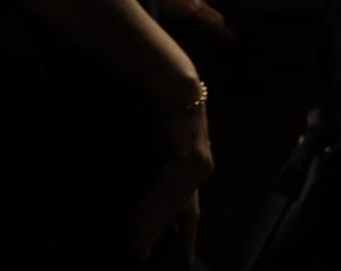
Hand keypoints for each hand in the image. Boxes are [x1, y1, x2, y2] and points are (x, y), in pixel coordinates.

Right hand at [136, 98, 211, 258]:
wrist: (178, 87)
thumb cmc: (169, 117)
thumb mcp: (166, 151)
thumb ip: (164, 174)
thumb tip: (149, 199)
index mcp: (197, 172)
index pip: (192, 212)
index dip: (187, 237)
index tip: (184, 261)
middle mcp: (203, 171)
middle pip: (182, 213)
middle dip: (162, 236)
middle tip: (142, 255)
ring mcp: (200, 164)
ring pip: (173, 204)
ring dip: (152, 224)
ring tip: (137, 242)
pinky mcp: (192, 155)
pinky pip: (167, 186)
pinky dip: (152, 202)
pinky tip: (139, 216)